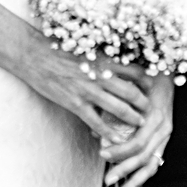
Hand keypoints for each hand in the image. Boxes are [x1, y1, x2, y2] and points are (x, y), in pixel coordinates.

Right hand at [16, 42, 147, 144]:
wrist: (34, 55)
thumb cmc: (57, 49)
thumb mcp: (85, 47)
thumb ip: (102, 57)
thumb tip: (116, 62)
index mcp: (103, 60)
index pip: (134, 71)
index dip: (147, 81)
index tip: (152, 87)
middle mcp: (100, 75)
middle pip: (132, 92)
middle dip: (144, 103)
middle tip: (150, 109)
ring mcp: (88, 91)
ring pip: (119, 108)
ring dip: (133, 118)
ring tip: (140, 124)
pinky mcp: (75, 104)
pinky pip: (97, 122)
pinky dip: (109, 132)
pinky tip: (116, 139)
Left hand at [100, 67, 173, 186]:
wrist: (167, 73)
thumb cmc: (145, 76)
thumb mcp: (130, 85)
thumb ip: (114, 104)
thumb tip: (95, 128)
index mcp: (155, 116)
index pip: (137, 141)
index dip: (120, 150)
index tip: (101, 152)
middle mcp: (163, 129)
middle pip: (143, 156)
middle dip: (124, 169)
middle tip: (107, 179)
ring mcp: (166, 136)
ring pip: (151, 164)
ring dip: (135, 179)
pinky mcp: (165, 140)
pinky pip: (156, 163)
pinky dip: (144, 177)